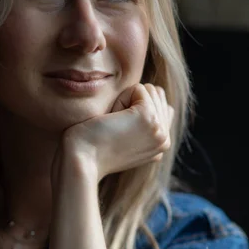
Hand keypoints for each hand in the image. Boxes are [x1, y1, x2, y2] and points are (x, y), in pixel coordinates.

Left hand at [51, 83, 173, 185]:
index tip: (120, 134)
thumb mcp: (126, 135)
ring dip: (125, 102)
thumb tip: (157, 92)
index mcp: (162, 145)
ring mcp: (160, 129)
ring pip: (149, 91)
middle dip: (131, 104)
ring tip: (114, 126)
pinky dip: (120, 100)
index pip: (163, 106)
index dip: (136, 110)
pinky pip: (138, 88)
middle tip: (115, 129)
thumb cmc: (95, 147)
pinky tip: (112, 120)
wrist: (83, 160)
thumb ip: (145, 118)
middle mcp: (165, 140)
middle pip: (157, 95)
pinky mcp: (148, 117)